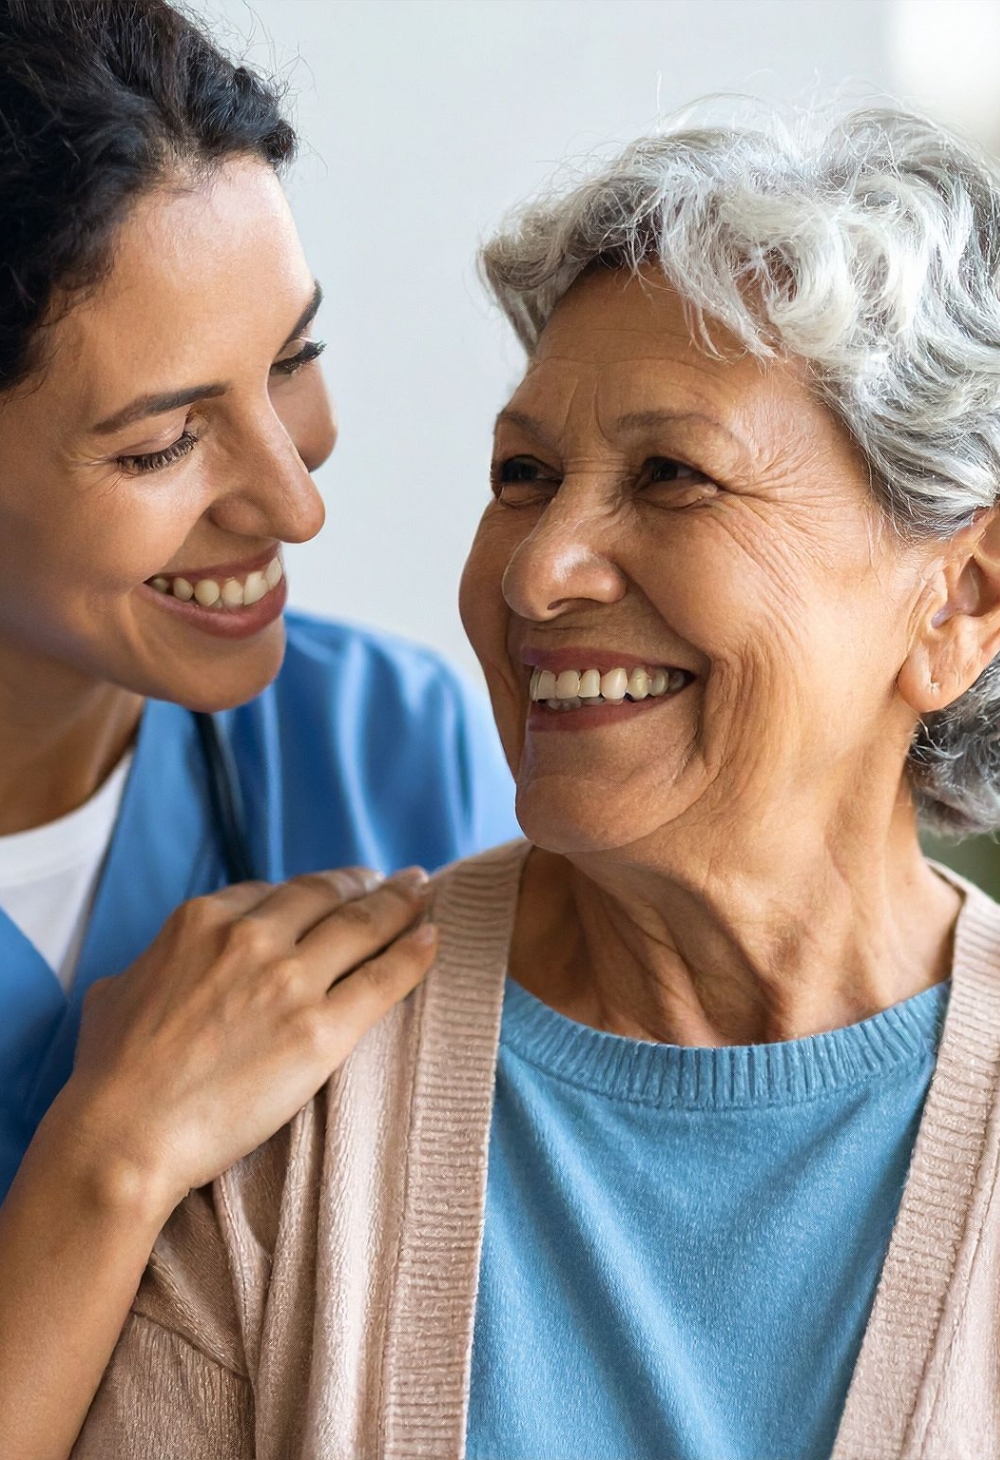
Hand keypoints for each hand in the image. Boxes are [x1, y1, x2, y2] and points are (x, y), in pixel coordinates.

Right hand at [61, 867, 435, 1216]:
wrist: (124, 1136)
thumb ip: (148, 964)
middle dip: (364, 884)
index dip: (312, 890)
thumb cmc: (109, 1075)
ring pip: (362, 926)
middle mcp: (251, 937)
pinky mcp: (321, 1031)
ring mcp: (289, 982)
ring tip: (423, 891)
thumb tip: (156, 968)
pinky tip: (435, 938)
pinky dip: (415, 954)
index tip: (333, 890)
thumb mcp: (115, 991)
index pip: (274, 892)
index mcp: (201, 919)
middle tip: (393, 880)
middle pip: (326, 896)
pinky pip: (384, 979)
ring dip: (400, 904)